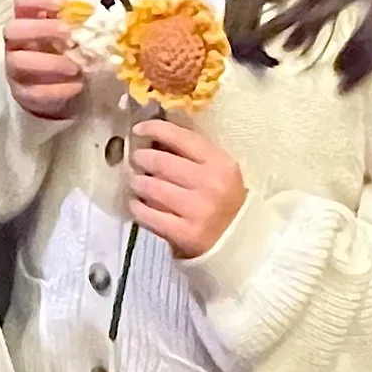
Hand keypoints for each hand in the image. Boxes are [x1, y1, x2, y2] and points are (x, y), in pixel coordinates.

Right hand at [4, 0, 86, 120]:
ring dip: (50, 62)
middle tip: (68, 34)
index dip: (40, 0)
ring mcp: (14, 68)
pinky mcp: (22, 93)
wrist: (61, 86)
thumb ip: (76, 21)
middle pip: (12, 29)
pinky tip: (76, 85)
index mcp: (26, 20)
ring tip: (75, 67)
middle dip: (41, 29)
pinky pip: (33, 91)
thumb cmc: (65, 51)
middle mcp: (15, 42)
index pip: (22, 1)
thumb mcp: (70, 32)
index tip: (63, 5)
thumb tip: (95, 14)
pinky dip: (57, 89)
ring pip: (18, 61)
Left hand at [127, 119, 245, 259]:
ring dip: (137, 182)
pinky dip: (137, 207)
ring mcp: (198, 210)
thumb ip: (190, 153)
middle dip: (142, 158)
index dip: (156, 129)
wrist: (235, 242)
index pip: (183, 138)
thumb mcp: (216, 171)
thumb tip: (154, 136)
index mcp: (221, 164)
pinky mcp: (185, 233)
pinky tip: (136, 204)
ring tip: (136, 182)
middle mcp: (211, 185)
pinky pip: (148, 215)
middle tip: (136, 159)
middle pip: (162, 162)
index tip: (139, 129)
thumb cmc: (221, 201)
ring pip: (152, 187)